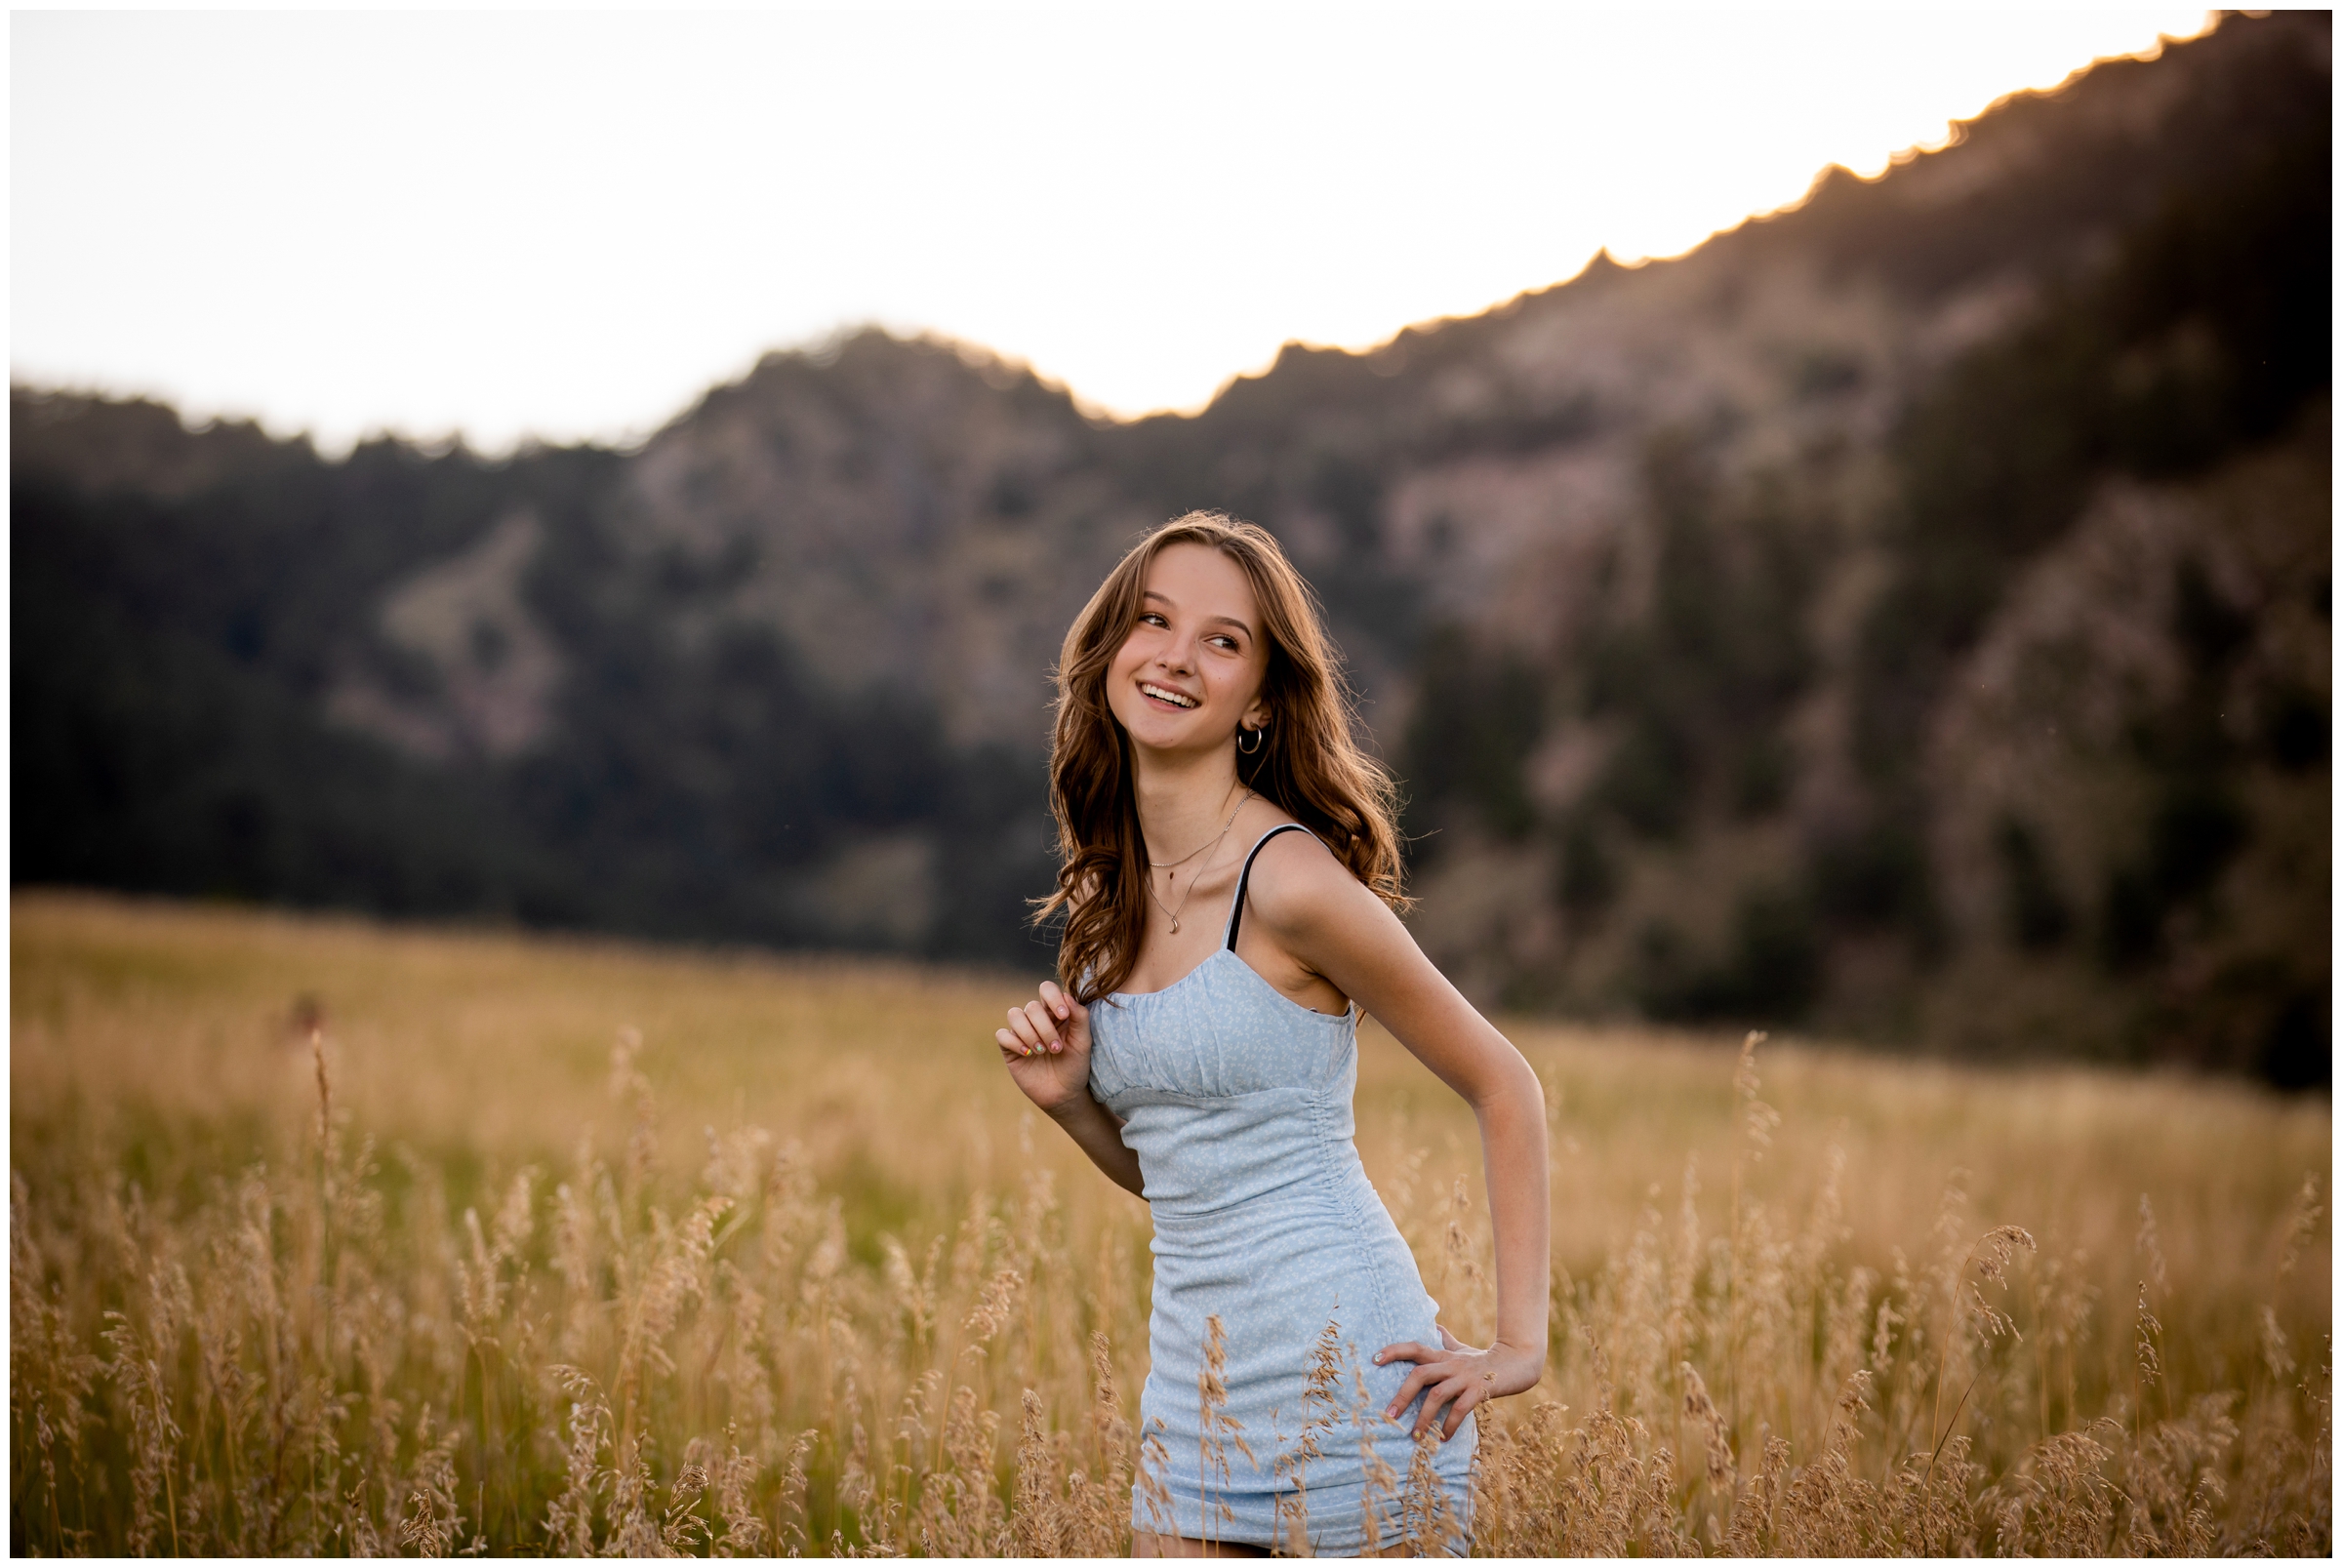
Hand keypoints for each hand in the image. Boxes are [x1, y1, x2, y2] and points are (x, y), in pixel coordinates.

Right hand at [995, 980, 1092, 1116]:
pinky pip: (1002, 1035)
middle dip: (1045, 1028)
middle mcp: (1037, 1019)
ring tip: (1041, 1051)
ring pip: (1014, 1015)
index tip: (1063, 1015)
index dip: (1052, 998)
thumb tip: (1067, 996)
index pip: (1047, 989)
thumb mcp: (1084, 1042)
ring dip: (1029, 1033)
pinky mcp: (1009, 1048)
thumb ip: (1080, 1017)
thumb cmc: (1076, 1066)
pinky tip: (1027, 1054)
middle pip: (1032, 1006)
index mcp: (1055, 1012)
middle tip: (1056, 1048)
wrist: (1064, 1094)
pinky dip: (1014, 1042)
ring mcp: (1022, 1032)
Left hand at [1374, 1324, 1542, 1439]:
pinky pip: (1460, 1409)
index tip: (1374, 1359)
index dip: (1394, 1351)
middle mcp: (1451, 1364)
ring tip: (1416, 1437)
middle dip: (1402, 1395)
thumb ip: (1447, 1342)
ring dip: (1424, 1418)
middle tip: (1389, 1415)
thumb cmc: (1486, 1359)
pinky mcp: (1480, 1390)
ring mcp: (1465, 1377)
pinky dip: (1450, 1424)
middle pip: (1420, 1375)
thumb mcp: (1464, 1350)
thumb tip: (1434, 1327)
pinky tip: (1445, 1438)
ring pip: (1437, 1395)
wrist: (1519, 1363)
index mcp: (1444, 1355)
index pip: (1414, 1348)